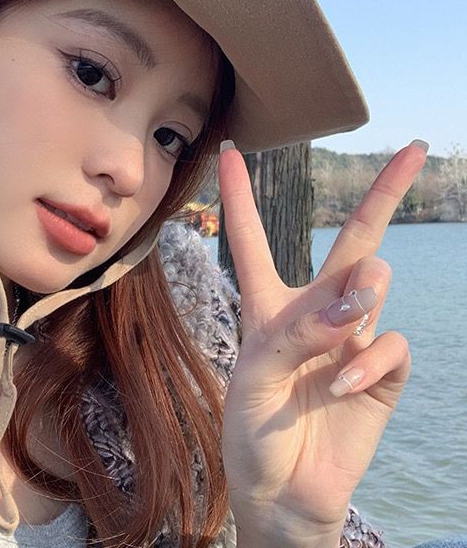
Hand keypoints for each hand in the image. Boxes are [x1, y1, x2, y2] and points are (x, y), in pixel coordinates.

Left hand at [218, 139, 427, 546]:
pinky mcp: (379, 372)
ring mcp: (351, 338)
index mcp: (267, 305)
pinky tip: (341, 387)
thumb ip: (298, 331)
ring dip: (361, 293)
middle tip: (411, 150)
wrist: (281, 495)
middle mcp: (314, 312)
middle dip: (382, 195)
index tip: (231, 148)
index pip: (252, 237)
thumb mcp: (254, 376)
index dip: (240, 194)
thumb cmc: (252, 432)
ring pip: (374, 284)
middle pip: (352, 241)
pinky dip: (366, 360)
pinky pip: (387, 343)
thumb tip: (357, 294)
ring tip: (343, 324)